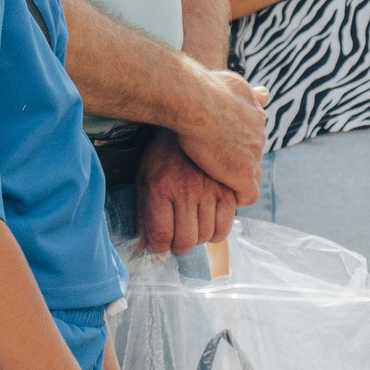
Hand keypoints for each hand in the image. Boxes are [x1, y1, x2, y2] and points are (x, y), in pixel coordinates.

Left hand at [135, 129, 243, 254]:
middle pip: (186, 240)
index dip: (159, 248)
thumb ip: (142, 213)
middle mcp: (185, 191)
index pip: (161, 235)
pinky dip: (216, 233)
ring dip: (196, 241)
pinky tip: (207, 225)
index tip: (158, 248)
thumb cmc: (163, 154)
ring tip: (190, 232)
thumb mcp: (144, 178)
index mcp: (160, 187)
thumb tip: (141, 246)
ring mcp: (209, 190)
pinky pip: (225, 226)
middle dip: (178, 248)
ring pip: (206, 236)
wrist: (191, 121)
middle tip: (175, 244)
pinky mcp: (228, 189)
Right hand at [171, 69, 265, 206]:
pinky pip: (247, 195)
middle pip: (253, 155)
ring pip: (251, 173)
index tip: (223, 146)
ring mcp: (253, 155)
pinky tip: (224, 197)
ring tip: (216, 183)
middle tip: (216, 165)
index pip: (253, 135)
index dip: (238, 143)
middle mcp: (258, 134)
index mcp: (255, 114)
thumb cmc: (203, 87)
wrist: (194, 100)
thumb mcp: (231, 81)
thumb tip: (266, 93)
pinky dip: (238, 197)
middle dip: (238, 161)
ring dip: (236, 178)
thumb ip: (249, 91)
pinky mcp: (243, 174)